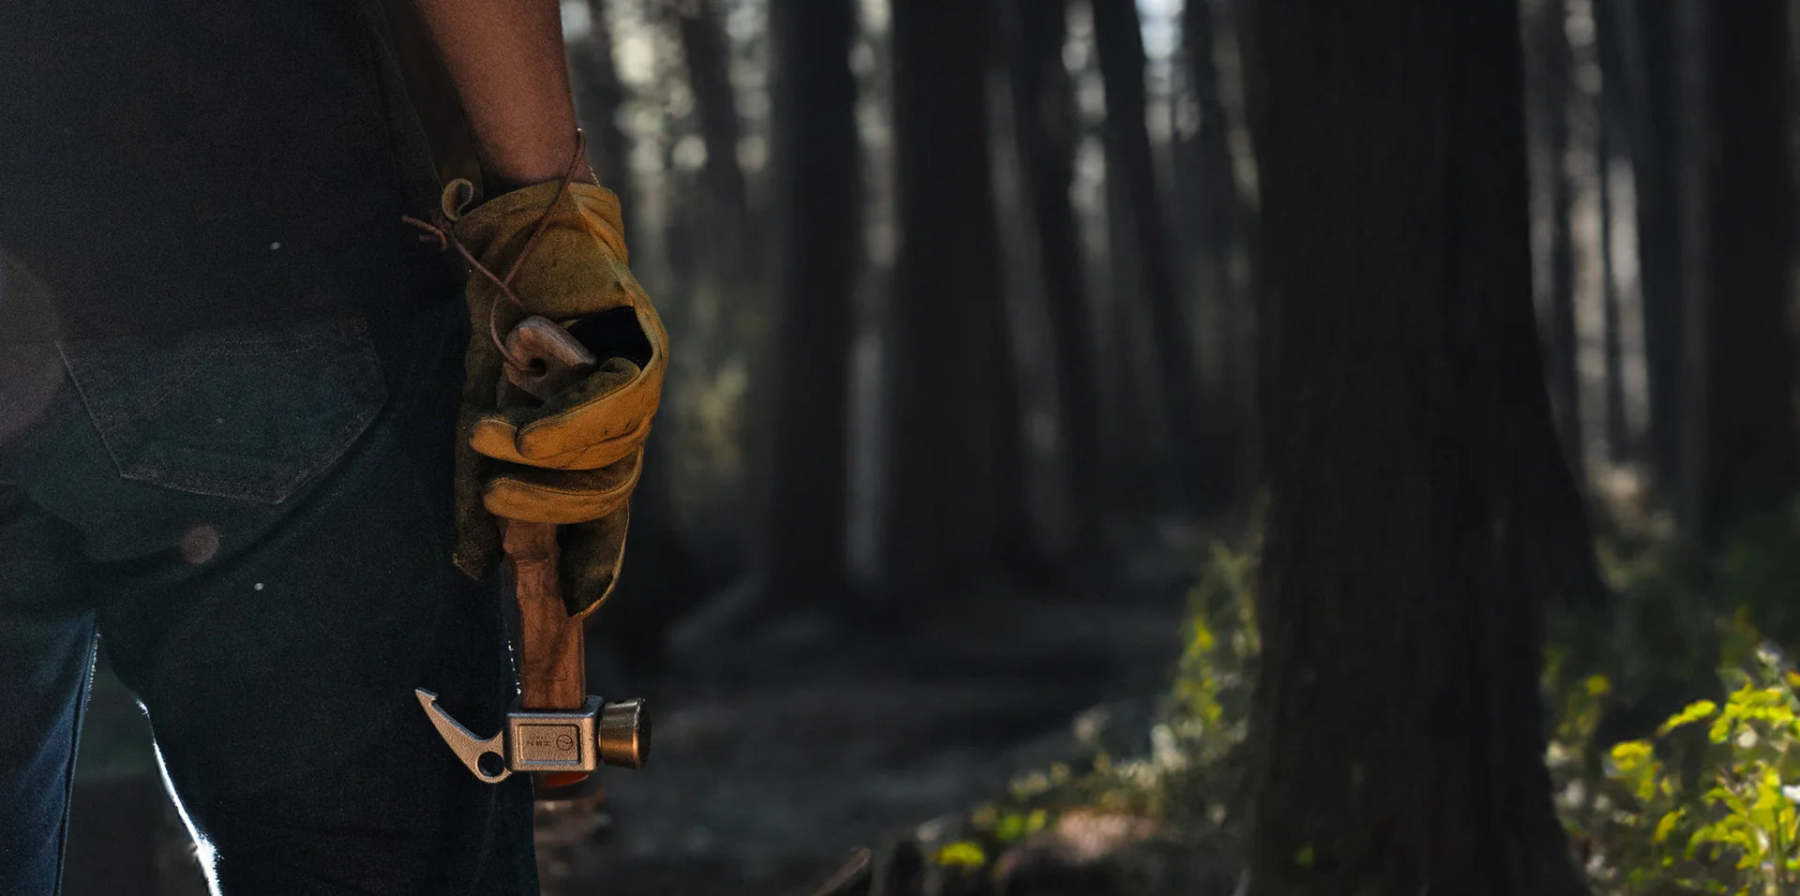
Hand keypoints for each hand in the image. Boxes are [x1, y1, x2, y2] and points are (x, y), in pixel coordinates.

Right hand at [418, 160, 666, 616]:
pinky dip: (559, 424)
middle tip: (499, 510)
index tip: (576, 606)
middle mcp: (630, 415)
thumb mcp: (484, 413)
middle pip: (610, 491)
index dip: (596, 560)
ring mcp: (642, 382)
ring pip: (608, 451)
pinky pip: (610, 406)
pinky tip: (516, 427)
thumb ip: (483, 487)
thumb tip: (473, 568)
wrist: (520, 238)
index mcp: (601, 436)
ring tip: (489, 445)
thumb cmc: (504, 326)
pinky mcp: (641, 346)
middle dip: (553, 514)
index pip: (608, 512)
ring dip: (544, 461)